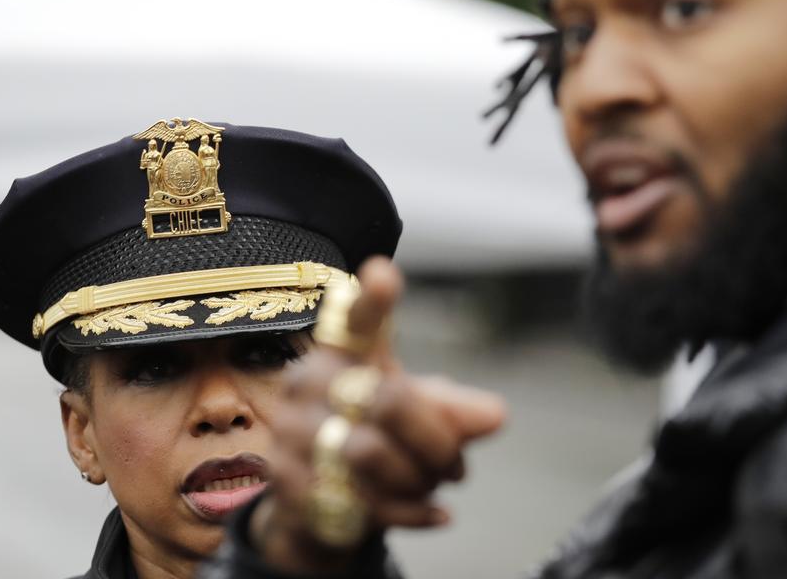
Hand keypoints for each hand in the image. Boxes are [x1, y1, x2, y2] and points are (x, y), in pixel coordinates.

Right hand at [251, 257, 505, 572]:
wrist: (317, 504)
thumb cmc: (372, 435)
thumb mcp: (414, 414)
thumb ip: (451, 409)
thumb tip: (496, 416)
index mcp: (340, 353)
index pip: (355, 320)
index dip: (371, 300)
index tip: (384, 274)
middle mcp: (307, 384)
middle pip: (386, 400)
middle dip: (436, 440)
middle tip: (458, 465)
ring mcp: (292, 435)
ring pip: (370, 455)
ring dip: (420, 478)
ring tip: (437, 485)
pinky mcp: (290, 486)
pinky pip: (362, 501)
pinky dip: (412, 513)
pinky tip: (437, 514)